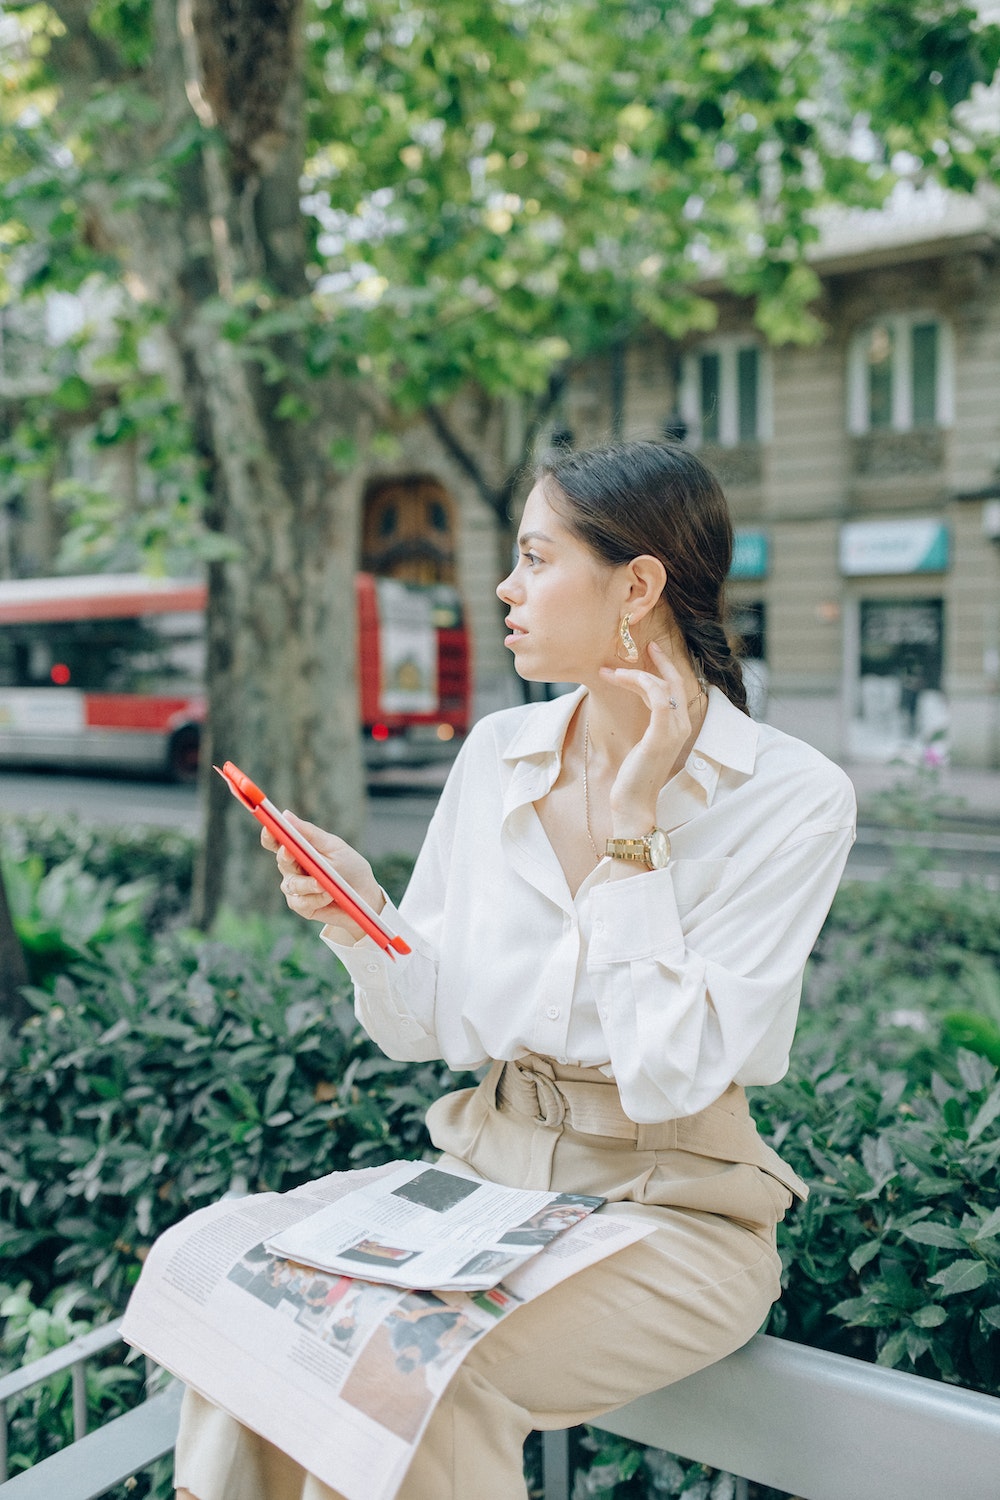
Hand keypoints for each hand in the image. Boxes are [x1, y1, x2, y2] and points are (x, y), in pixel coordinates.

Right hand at [262, 814, 384, 935]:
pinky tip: (330, 895)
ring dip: (308, 883)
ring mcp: (295, 888)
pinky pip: (302, 902)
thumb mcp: (333, 846)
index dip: (270, 834)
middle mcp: (292, 868)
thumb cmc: (350, 867)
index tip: (270, 828)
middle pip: (281, 860)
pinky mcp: (302, 906)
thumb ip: (310, 834)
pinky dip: (317, 898)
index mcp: (298, 850)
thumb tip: (286, 815)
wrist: (366, 896)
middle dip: (286, 856)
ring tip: (325, 884)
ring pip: (292, 884)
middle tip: (290, 852)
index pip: (276, 841)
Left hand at [599, 640, 695, 829]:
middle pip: (674, 682)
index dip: (664, 667)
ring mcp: (674, 730)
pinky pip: (656, 697)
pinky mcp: (660, 735)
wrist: (633, 805)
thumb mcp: (640, 744)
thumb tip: (632, 702)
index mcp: (678, 727)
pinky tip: (618, 679)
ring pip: (661, 686)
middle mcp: (682, 726)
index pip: (676, 689)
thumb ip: (644, 724)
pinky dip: (638, 682)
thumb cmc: (633, 778)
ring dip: (635, 673)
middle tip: (642, 644)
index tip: (650, 651)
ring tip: (611, 670)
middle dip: (658, 660)